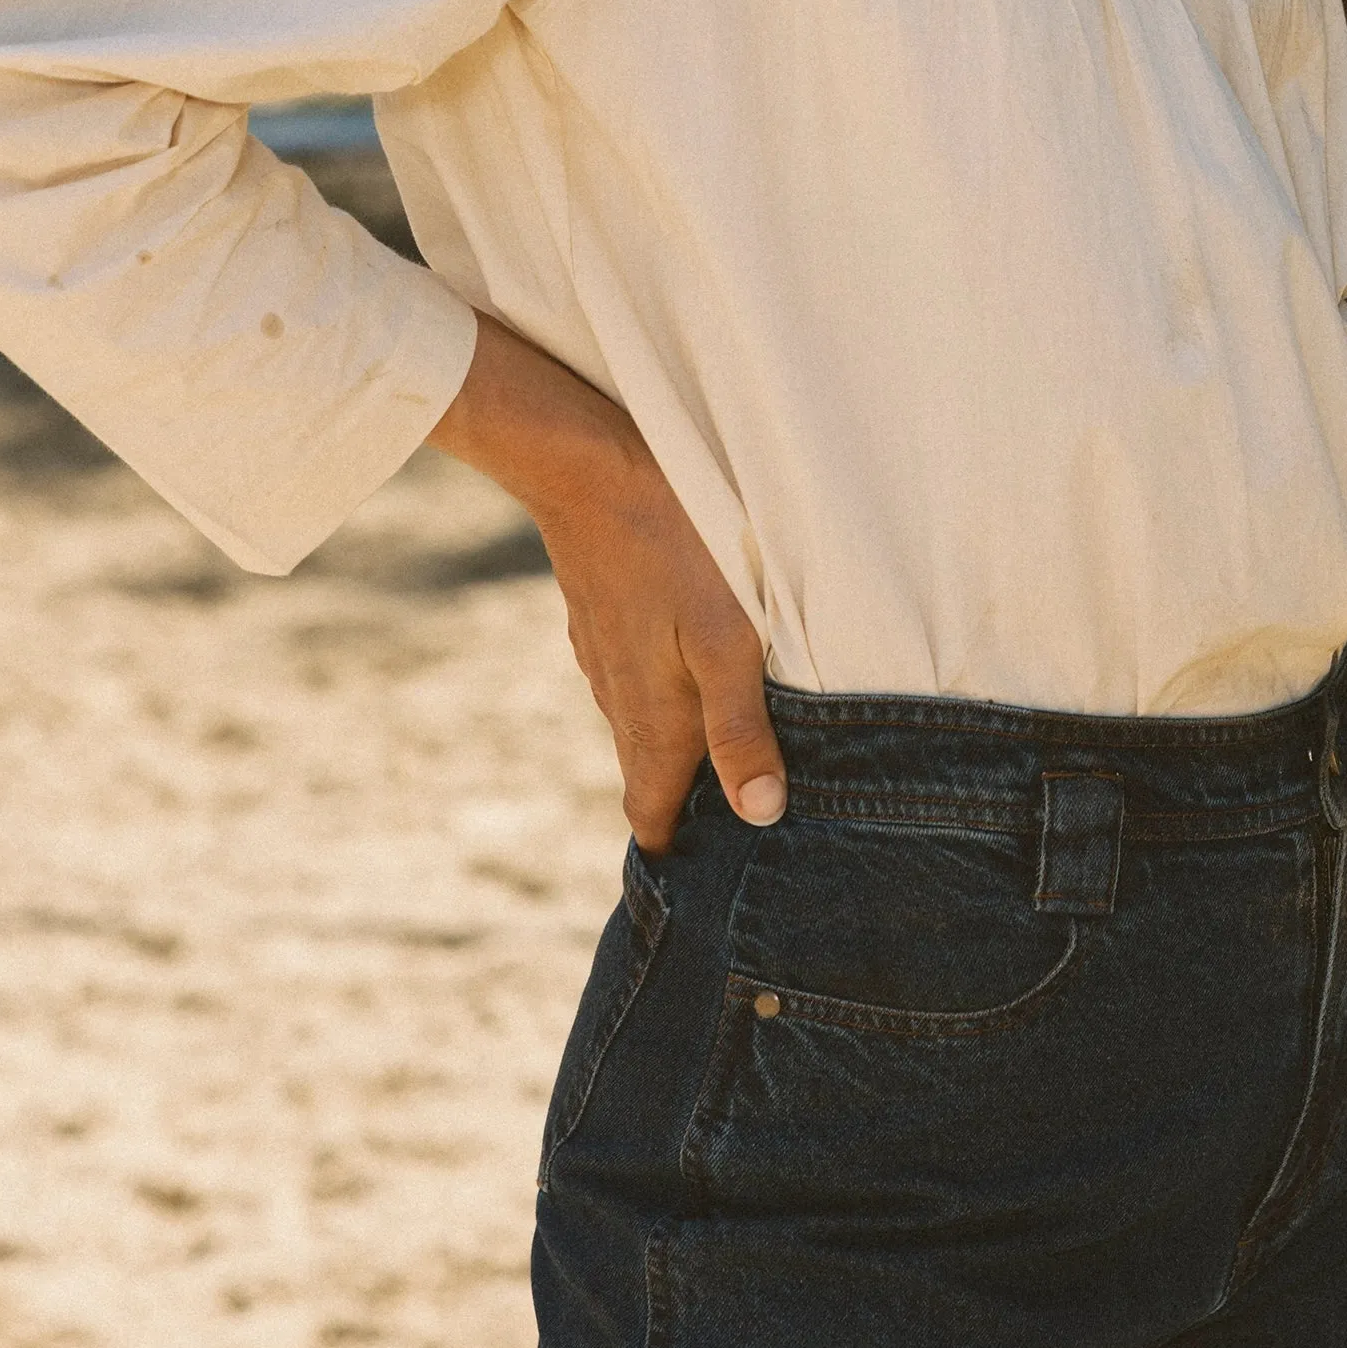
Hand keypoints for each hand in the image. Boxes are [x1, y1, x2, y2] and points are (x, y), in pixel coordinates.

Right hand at [429, 316, 783, 849]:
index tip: (711, 881)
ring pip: (642, 722)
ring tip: (730, 746)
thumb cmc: (673, 552)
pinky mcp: (601, 617)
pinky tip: (693, 668)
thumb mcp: (727, 641)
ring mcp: (602, 658)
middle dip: (687, 803)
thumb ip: (741, 730)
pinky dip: (664, 690)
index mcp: (649, 725)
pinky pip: (633, 675)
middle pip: (649, 776)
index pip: (650, 818)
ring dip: (679, 742)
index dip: (678, 853)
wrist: (585, 466)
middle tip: (739, 816)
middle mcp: (617, 702)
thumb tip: (761, 815)